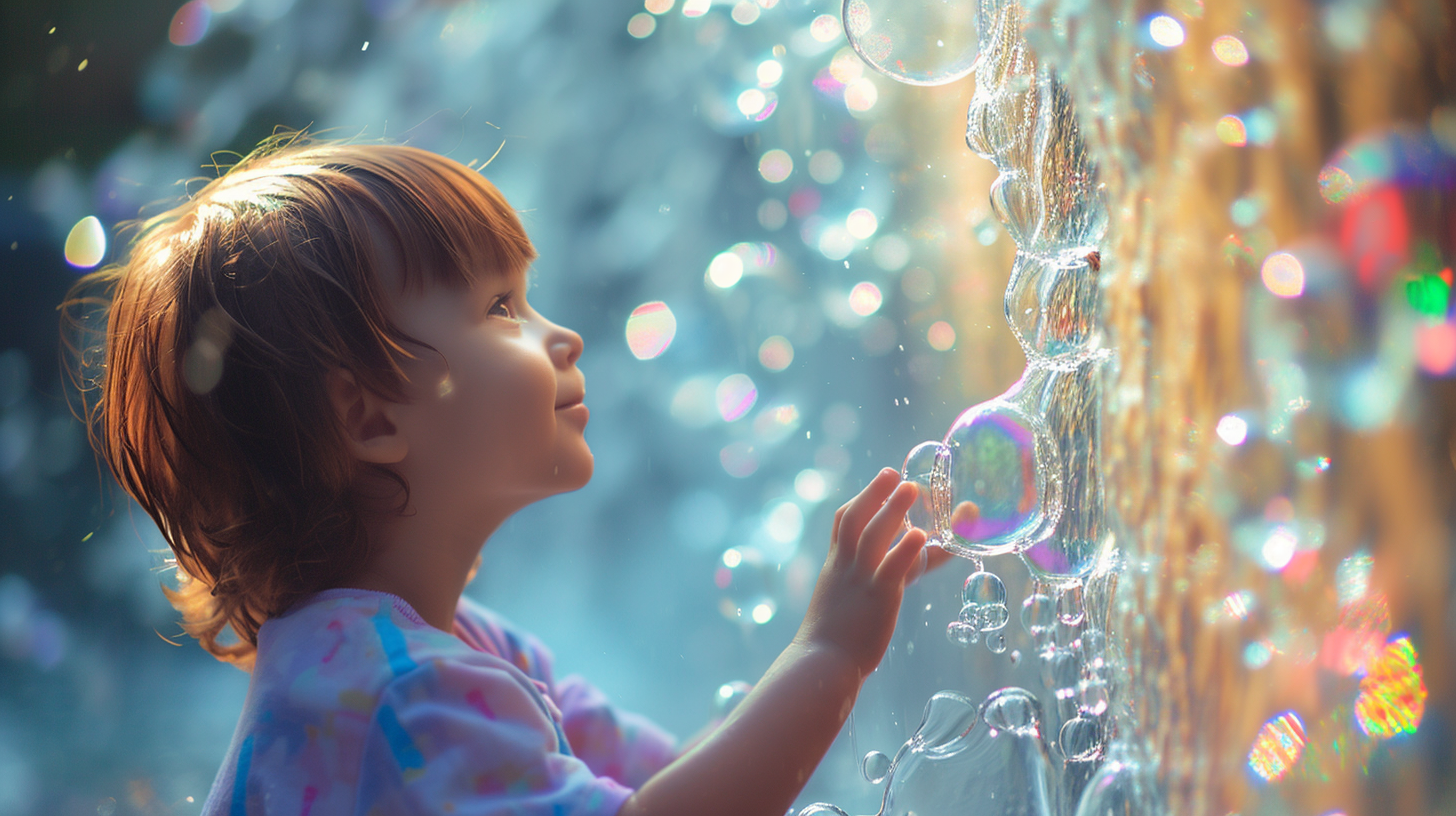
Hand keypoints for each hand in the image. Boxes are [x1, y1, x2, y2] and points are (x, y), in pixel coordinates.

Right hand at [796, 468, 927, 676]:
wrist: (821, 665)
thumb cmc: (831, 644)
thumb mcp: (840, 607)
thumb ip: (858, 594)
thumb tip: (875, 592)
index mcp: (836, 567)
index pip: (843, 526)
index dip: (861, 503)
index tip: (877, 488)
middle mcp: (845, 567)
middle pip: (855, 518)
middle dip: (873, 492)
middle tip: (892, 473)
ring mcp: (860, 580)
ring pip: (873, 534)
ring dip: (892, 508)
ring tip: (912, 488)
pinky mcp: (878, 597)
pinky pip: (893, 566)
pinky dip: (908, 548)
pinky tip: (922, 535)